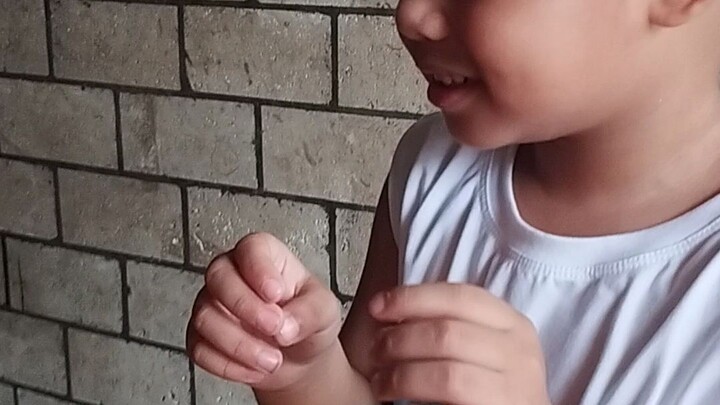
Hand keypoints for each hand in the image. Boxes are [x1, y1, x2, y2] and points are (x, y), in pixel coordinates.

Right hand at [186, 233, 341, 391]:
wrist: (299, 358)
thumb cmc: (308, 320)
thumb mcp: (325, 310)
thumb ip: (309, 312)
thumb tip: (285, 325)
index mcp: (264, 256)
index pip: (250, 248)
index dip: (259, 270)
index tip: (276, 294)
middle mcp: (233, 274)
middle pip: (218, 277)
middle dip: (246, 308)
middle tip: (275, 328)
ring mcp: (213, 304)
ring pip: (205, 317)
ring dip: (240, 345)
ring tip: (272, 359)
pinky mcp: (201, 336)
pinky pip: (199, 349)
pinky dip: (228, 365)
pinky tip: (254, 369)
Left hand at [369, 283, 550, 404]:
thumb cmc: (485, 391)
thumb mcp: (479, 349)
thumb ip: (450, 325)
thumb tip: (393, 305)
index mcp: (513, 324)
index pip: (460, 296)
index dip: (413, 297)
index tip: (377, 306)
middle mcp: (520, 351)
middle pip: (447, 330)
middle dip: (400, 338)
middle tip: (375, 350)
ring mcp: (517, 385)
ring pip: (446, 368)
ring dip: (401, 372)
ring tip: (380, 379)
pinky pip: (450, 391)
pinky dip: (412, 389)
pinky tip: (392, 394)